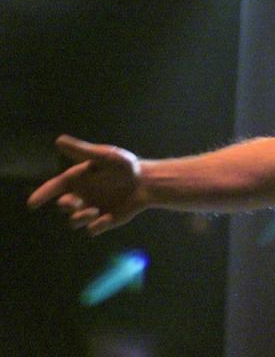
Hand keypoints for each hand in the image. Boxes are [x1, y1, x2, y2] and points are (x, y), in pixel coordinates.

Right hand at [27, 135, 146, 235]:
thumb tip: (59, 141)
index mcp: (78, 179)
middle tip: (74, 202)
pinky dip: (98, 226)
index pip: (54, 187)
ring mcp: (91, 209)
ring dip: (80, 218)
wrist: (147, 182)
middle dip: (65, 205)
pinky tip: (106, 219)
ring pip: (75, 221)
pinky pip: (94, 229)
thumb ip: (83, 151)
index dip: (42, 194)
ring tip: (93, 212)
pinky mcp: (103, 221)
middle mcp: (81, 195)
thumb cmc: (125, 166)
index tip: (32, 203)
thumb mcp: (105, 156)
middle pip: (63, 206)